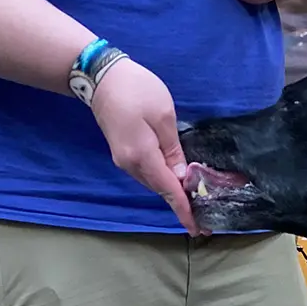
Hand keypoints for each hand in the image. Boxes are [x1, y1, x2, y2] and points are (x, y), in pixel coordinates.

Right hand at [88, 56, 202, 234]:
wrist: (100, 76)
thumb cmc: (136, 90)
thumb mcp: (163, 116)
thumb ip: (173, 149)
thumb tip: (182, 175)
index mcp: (143, 157)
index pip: (169, 190)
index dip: (185, 210)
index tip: (198, 229)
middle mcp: (130, 165)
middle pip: (161, 189)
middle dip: (182, 203)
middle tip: (206, 215)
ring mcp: (123, 160)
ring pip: (154, 182)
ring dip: (173, 192)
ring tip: (196, 200)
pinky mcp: (122, 153)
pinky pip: (147, 172)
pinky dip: (163, 179)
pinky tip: (177, 179)